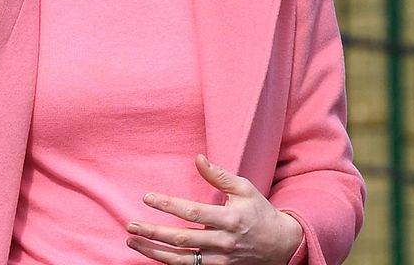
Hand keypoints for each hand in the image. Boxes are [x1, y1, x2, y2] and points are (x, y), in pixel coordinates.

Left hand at [125, 153, 303, 263]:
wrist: (281, 245)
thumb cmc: (260, 212)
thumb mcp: (244, 189)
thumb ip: (219, 175)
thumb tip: (198, 158)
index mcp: (230, 219)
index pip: (192, 213)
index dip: (168, 205)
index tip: (147, 198)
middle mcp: (224, 242)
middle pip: (182, 239)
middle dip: (153, 233)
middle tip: (131, 226)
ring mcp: (220, 261)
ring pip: (181, 260)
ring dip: (154, 252)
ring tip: (133, 243)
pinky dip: (170, 264)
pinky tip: (152, 255)